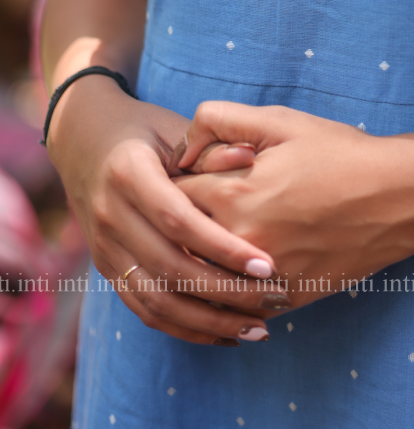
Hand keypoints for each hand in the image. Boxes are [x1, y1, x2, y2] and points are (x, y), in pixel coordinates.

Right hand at [47, 76, 290, 343]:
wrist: (87, 141)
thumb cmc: (147, 131)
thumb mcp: (175, 129)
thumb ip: (211, 149)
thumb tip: (250, 157)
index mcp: (128, 174)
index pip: (179, 222)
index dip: (222, 247)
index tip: (267, 265)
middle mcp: (110, 215)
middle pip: (169, 267)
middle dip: (225, 292)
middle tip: (274, 299)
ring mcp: (104, 247)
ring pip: (156, 299)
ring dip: (208, 322)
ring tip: (256, 329)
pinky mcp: (107, 269)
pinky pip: (144, 309)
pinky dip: (184, 327)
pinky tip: (225, 334)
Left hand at [173, 103, 413, 309]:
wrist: (399, 196)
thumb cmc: (341, 152)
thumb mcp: (280, 121)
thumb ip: (219, 120)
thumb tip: (181, 148)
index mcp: (233, 195)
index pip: (173, 197)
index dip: (179, 184)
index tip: (192, 177)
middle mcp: (241, 242)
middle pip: (183, 242)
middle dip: (185, 226)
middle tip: (199, 210)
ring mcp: (263, 278)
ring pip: (205, 281)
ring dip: (201, 263)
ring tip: (212, 241)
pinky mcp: (286, 300)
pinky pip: (238, 304)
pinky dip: (231, 291)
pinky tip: (241, 271)